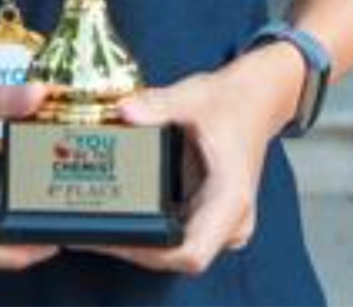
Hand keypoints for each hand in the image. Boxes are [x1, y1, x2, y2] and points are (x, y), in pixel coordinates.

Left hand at [79, 41, 304, 273]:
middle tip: (95, 228)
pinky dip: (151, 228)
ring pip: (176, 249)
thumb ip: (158, 105)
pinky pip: (177, 235)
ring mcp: (221, 223)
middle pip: (177, 255)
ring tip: (102, 219)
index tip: (119, 237)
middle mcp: (230, 220)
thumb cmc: (232, 102)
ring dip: (141, 240)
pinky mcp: (209, 216)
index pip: (191, 252)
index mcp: (230, 198)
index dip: (152, 253)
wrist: (256, 100)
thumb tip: (125, 111)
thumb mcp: (193, 98)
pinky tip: (125, 211)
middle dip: (136, 246)